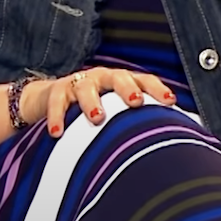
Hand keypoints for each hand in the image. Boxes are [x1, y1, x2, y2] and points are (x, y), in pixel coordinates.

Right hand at [20, 67, 176, 136]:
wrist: (50, 98)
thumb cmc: (93, 107)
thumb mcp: (114, 110)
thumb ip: (133, 121)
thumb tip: (163, 142)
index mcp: (122, 82)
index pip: (143, 80)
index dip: (157, 89)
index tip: (170, 101)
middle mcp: (103, 78)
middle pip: (118, 78)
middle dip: (127, 88)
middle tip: (136, 101)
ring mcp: (80, 82)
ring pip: (87, 87)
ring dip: (92, 102)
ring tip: (97, 117)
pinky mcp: (56, 91)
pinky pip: (57, 102)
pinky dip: (56, 117)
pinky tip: (57, 133)